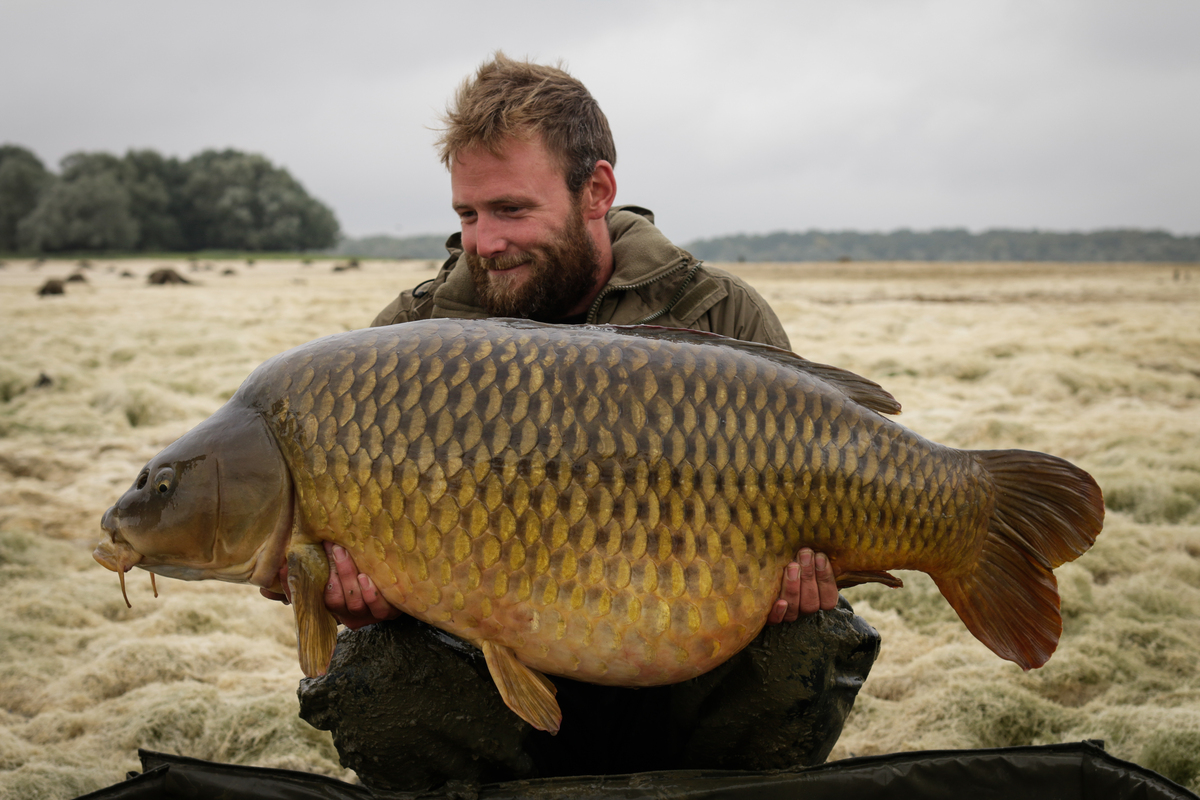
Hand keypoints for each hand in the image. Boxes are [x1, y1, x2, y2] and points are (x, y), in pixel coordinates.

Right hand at [258, 542, 401, 628]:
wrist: (399, 586)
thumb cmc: (357, 578)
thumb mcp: (330, 574)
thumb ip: (302, 577)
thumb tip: (262, 588)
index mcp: (329, 607)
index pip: (305, 601)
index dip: (292, 588)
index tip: (284, 567)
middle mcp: (346, 614)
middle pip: (332, 600)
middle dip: (329, 573)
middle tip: (328, 545)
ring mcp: (367, 615)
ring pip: (353, 602)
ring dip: (347, 575)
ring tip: (344, 553)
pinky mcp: (388, 613)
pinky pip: (379, 608)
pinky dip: (372, 594)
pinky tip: (366, 578)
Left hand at [767, 548, 838, 623]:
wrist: (766, 569)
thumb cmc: (792, 558)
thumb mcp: (806, 557)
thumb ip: (813, 553)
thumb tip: (819, 529)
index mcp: (819, 599)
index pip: (828, 597)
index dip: (826, 578)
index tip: (819, 556)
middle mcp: (804, 609)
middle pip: (811, 603)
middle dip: (809, 577)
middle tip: (804, 554)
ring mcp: (787, 614)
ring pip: (795, 609)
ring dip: (794, 588)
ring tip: (791, 566)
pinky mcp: (768, 616)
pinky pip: (774, 621)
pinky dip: (778, 612)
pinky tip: (779, 601)